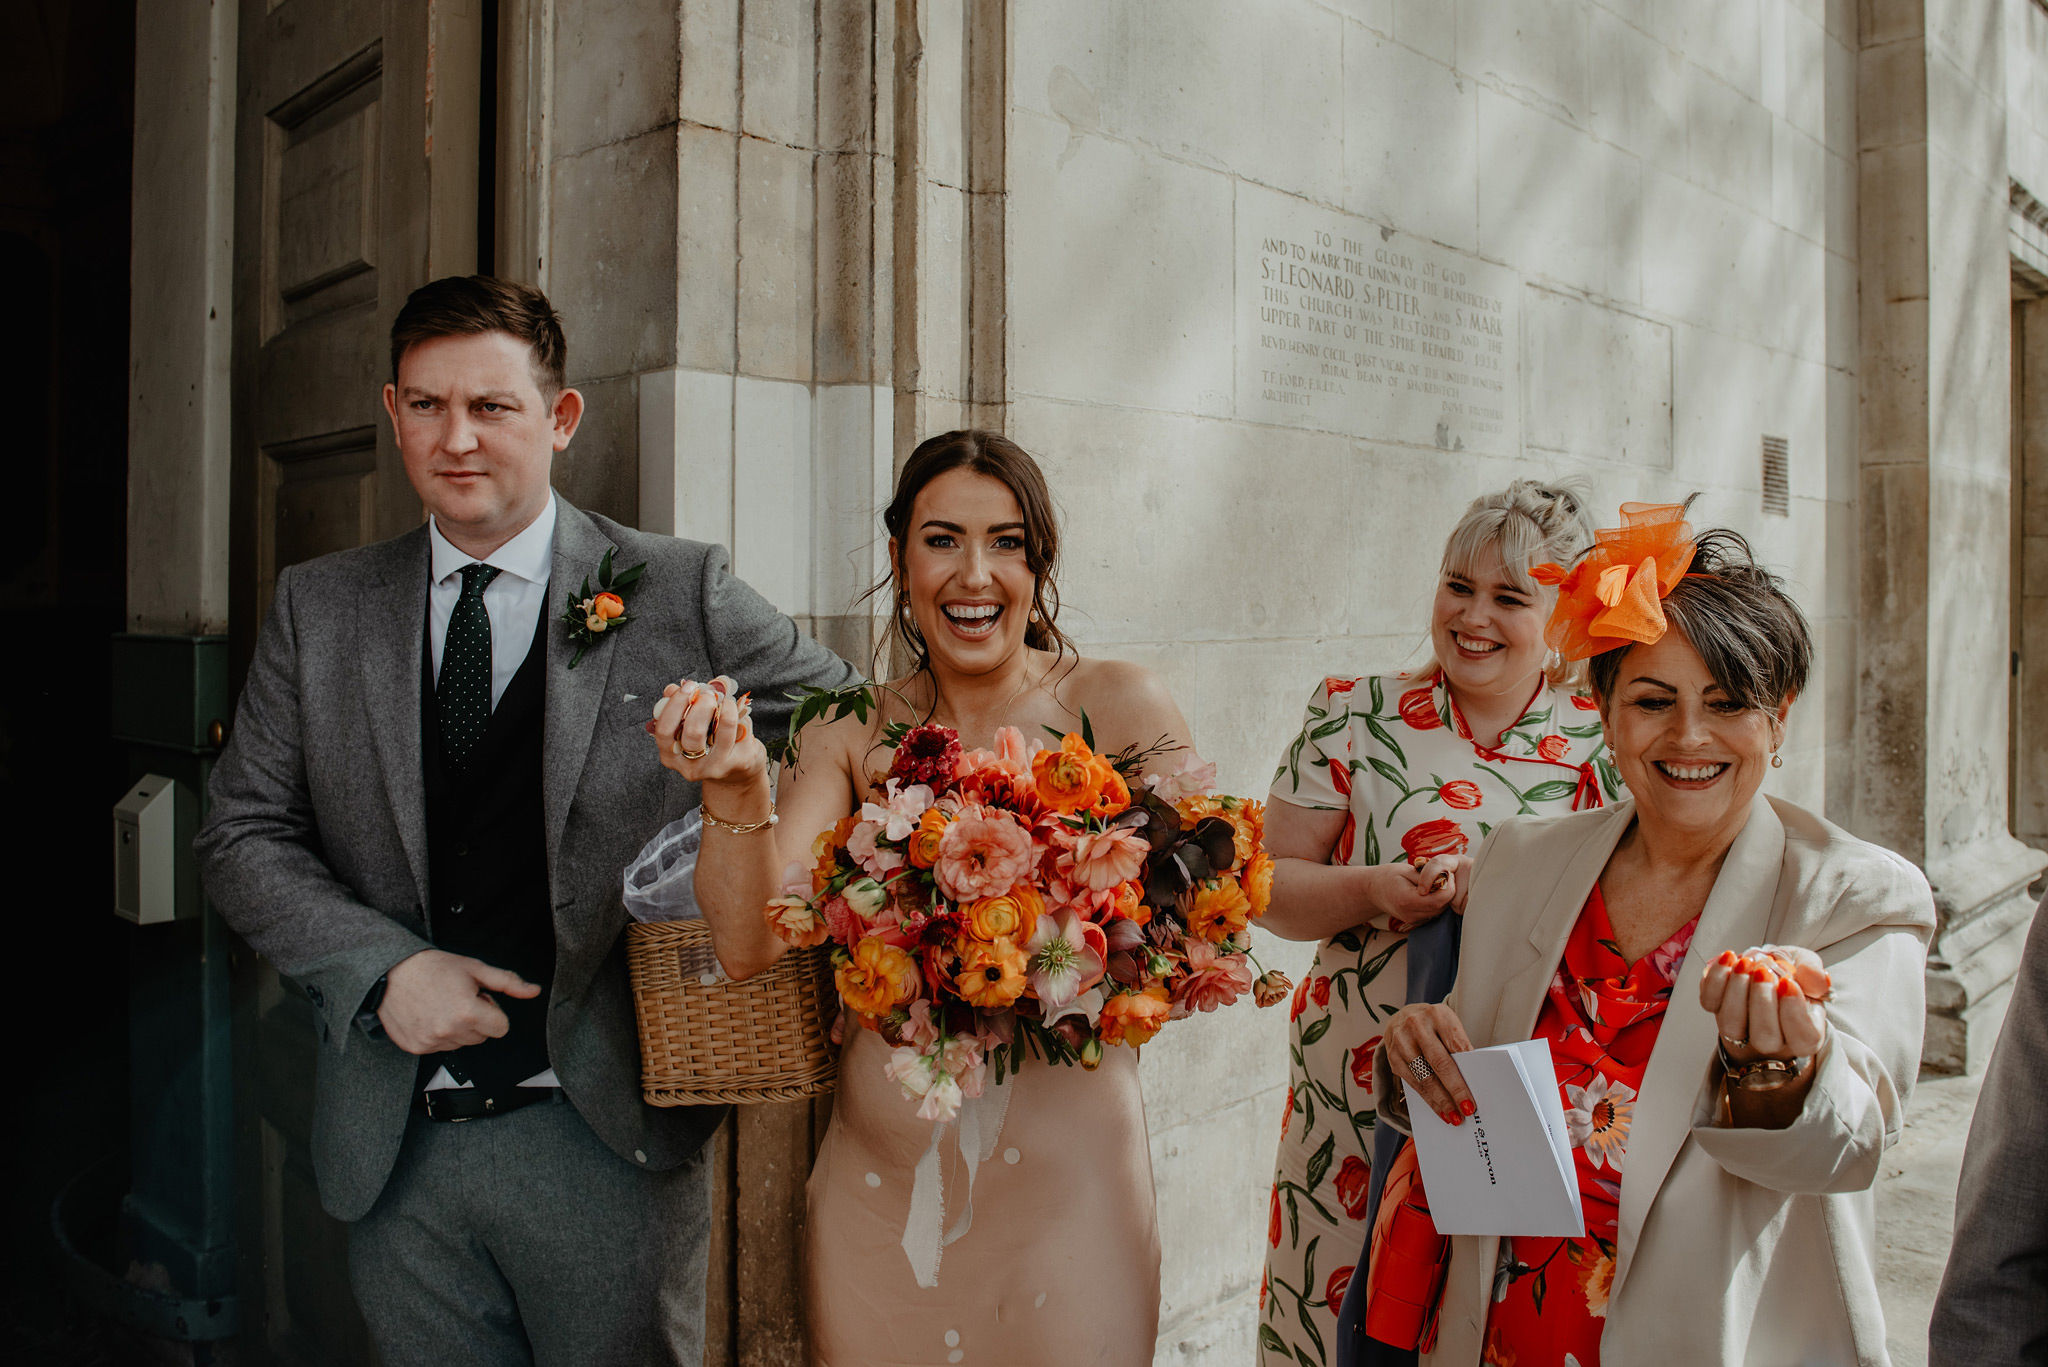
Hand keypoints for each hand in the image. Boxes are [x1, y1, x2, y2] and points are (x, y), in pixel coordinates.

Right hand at [376, 949, 539, 1054]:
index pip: (502, 1028)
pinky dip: (438, 1034)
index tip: (478, 997)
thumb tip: (534, 991)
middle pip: (483, 1037)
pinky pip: (441, 1048)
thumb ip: (508, 982)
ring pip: (462, 1043)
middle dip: (476, 1019)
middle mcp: (449, 1032)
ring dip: (457, 1028)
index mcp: (468, 1013)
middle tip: (457, 998)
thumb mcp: (475, 969)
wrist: (391, 972)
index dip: (493, 1010)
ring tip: (442, 1004)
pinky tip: (428, 1014)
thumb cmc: (433, 967)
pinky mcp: (416, 1047)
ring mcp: (431, 1042)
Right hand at [650, 677, 769, 796]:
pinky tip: (737, 712)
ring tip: (726, 701)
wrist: (737, 768)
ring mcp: (716, 767)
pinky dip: (740, 715)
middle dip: (701, 707)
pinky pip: (741, 730)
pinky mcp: (739, 762)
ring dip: (724, 708)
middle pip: (693, 733)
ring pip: (722, 733)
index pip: (665, 731)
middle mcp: (691, 767)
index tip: (688, 687)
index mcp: (671, 756)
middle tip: (708, 695)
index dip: (675, 705)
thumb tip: (673, 688)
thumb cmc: (708, 740)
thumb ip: (680, 706)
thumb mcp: (689, 726)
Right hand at [1369, 855, 1472, 928]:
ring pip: (1439, 910)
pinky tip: (1429, 891)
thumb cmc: (1387, 876)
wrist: (1372, 890)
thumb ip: (1427, 876)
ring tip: (1435, 882)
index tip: (1446, 874)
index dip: (1448, 886)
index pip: (1439, 899)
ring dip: (1442, 897)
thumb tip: (1445, 879)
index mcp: (1407, 900)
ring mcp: (1412, 919)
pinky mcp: (1415, 920)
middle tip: (1443, 876)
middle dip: (1447, 891)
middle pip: (1442, 906)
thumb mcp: (1406, 870)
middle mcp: (1410, 914)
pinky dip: (1435, 902)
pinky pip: (1433, 912)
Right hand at [1382, 1001, 1476, 1125]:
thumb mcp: (1449, 1025)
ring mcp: (1400, 1041)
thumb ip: (1459, 1047)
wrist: (1404, 1016)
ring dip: (1440, 1100)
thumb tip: (1470, 1081)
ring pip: (1423, 1077)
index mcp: (1437, 1015)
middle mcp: (1416, 1026)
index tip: (1474, 1095)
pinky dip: (1427, 1098)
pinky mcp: (1392, 1057)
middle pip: (1439, 1063)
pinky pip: (1412, 1082)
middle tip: (1466, 1110)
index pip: (1456, 1048)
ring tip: (1453, 1116)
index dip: (1465, 1074)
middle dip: (1454, 1090)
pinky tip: (1438, 1108)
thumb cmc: (1434, 1024)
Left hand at [1699, 944, 1829, 1063]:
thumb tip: (1819, 980)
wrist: (1764, 968)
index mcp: (1803, 1033)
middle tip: (1764, 971)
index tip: (1788, 982)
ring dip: (1737, 991)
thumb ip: (1813, 973)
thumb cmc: (1789, 973)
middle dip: (1763, 1002)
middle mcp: (1771, 1039)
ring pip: (1733, 1025)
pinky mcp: (1716, 1009)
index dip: (1794, 1013)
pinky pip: (1709, 1003)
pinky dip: (1715, 980)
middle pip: (1765, 1038)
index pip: (1803, 1038)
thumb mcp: (1807, 968)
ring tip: (1746, 964)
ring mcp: (1740, 1028)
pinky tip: (1729, 959)